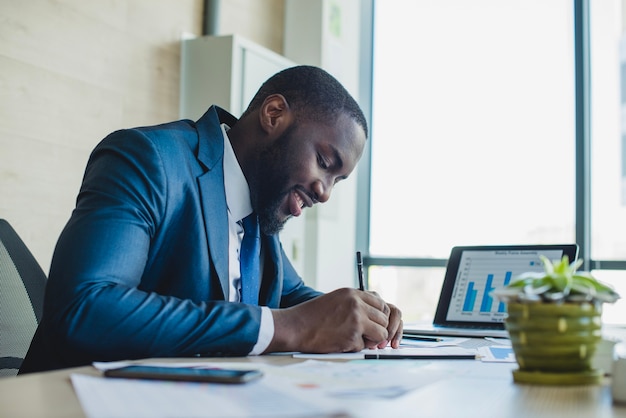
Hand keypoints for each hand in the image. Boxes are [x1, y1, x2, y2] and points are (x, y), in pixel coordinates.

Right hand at [266, 288, 402, 352]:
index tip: (374, 323)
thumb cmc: (312, 315)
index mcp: (352, 294)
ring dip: (371, 340)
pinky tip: (340, 342)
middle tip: (366, 335)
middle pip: (384, 319)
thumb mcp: (336, 299)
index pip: (381, 304)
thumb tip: (375, 314)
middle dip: (377, 330)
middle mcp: (356, 305)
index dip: (380, 316)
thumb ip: (355, 303)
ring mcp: (355, 321)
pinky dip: (354, 348)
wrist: (295, 327)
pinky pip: (364, 346)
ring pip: (381, 334)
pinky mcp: (352, 338)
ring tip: (355, 339)